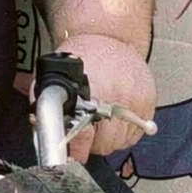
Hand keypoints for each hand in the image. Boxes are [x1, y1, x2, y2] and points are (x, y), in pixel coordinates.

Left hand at [55, 34, 155, 165]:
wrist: (109, 36)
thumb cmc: (80, 57)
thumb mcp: (55, 76)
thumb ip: (47, 105)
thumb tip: (43, 133)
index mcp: (89, 90)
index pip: (84, 133)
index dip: (76, 150)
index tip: (72, 156)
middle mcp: (116, 96)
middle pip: (104, 143)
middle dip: (92, 145)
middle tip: (86, 136)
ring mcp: (135, 99)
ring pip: (121, 142)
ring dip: (109, 140)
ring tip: (100, 127)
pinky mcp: (148, 101)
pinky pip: (137, 134)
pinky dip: (125, 134)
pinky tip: (115, 122)